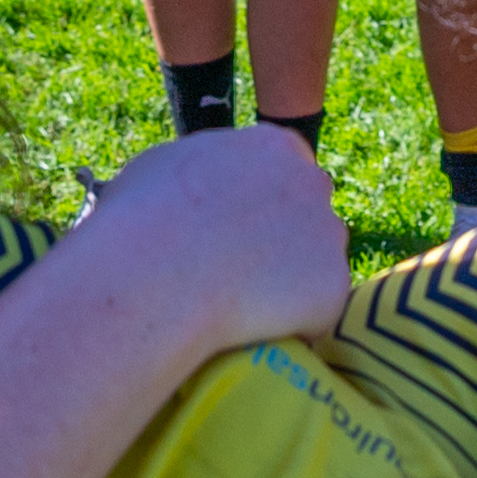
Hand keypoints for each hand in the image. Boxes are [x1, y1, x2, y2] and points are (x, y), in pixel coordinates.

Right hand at [62, 122, 348, 358]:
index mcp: (274, 146)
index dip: (262, 205)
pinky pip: (316, 313)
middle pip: (310, 213)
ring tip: (244, 306)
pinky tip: (255, 331)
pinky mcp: (334, 287)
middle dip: (286, 239)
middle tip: (242, 270)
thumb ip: (203, 168)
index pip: (287, 171)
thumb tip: (195, 185)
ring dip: (292, 283)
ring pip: (318, 263)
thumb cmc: (142, 216)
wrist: (155, 274)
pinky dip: (293, 326)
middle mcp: (313, 182)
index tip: (237, 232)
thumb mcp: (164, 165)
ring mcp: (329, 235)